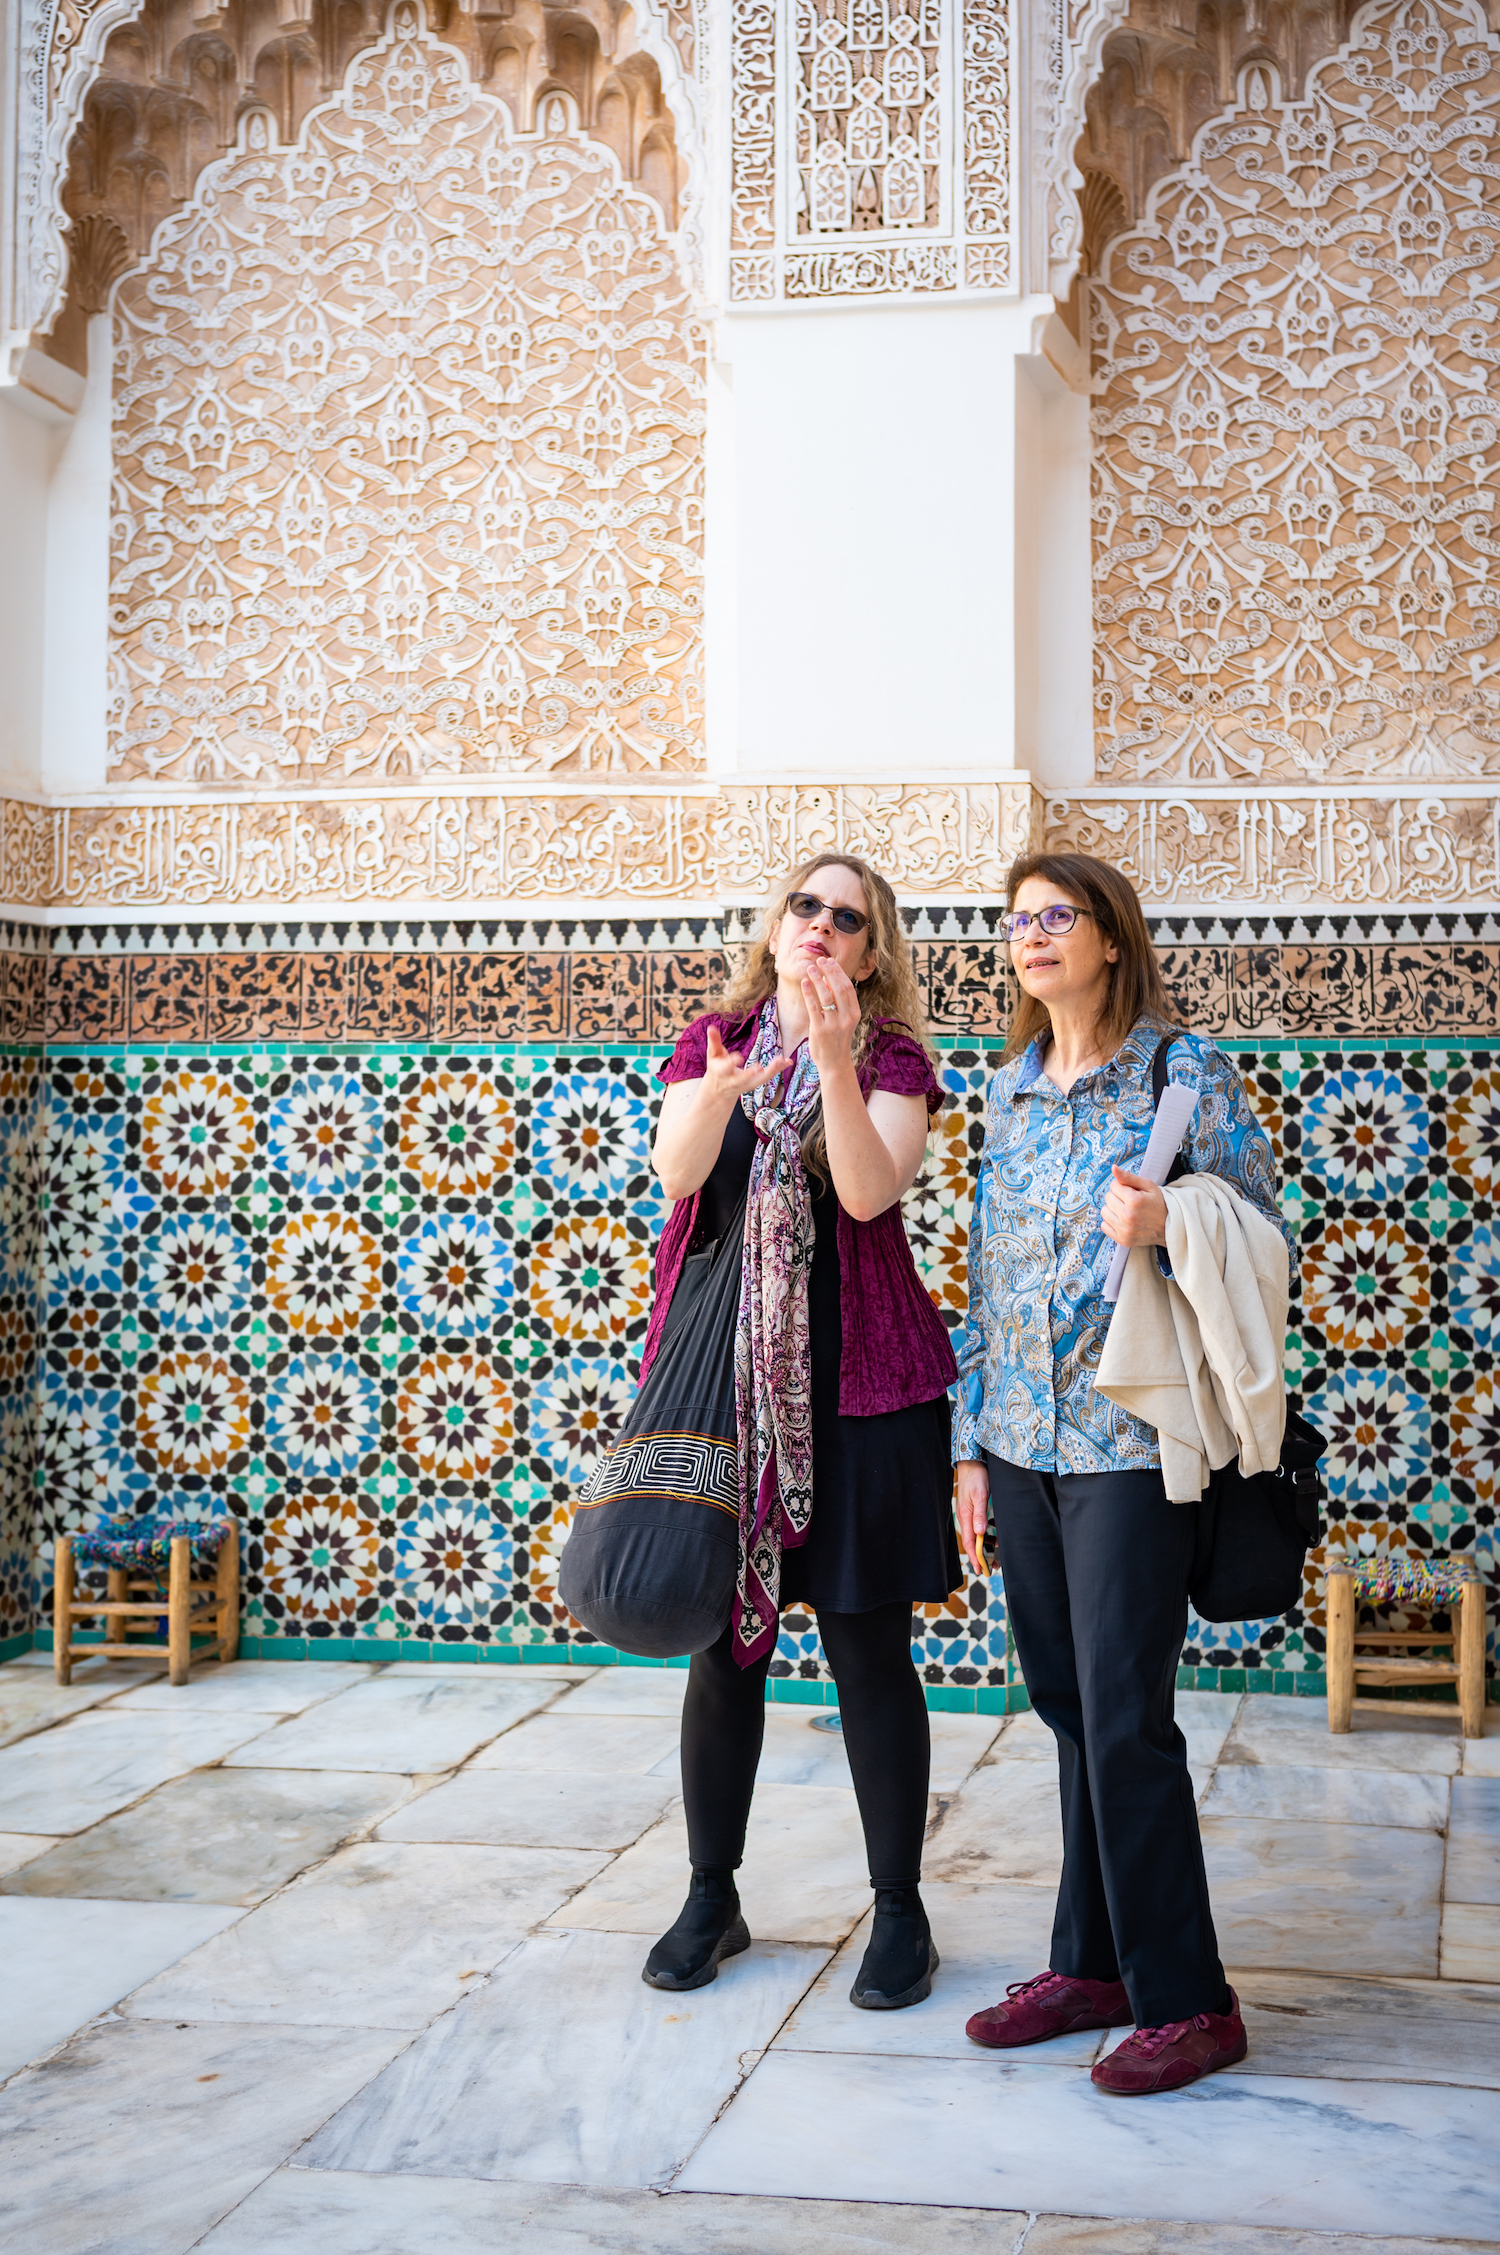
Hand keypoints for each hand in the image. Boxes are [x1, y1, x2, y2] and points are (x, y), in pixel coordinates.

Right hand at [703, 1025, 788, 1103]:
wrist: (720, 1090)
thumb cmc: (717, 1068)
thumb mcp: (713, 1055)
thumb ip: (714, 1041)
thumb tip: (711, 1026)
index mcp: (722, 1072)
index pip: (726, 1068)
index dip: (732, 1062)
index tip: (738, 1057)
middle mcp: (735, 1081)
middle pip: (744, 1079)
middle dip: (751, 1074)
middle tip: (760, 1068)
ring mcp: (747, 1084)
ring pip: (760, 1079)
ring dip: (771, 1071)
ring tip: (782, 1061)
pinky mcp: (756, 1083)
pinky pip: (768, 1077)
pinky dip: (778, 1069)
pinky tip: (788, 1062)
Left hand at [801, 954, 861, 1072]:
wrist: (834, 1062)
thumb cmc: (837, 1038)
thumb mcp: (842, 1019)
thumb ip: (837, 1000)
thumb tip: (826, 977)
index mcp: (855, 1013)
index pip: (848, 987)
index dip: (838, 972)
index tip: (829, 961)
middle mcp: (847, 1018)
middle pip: (839, 988)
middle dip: (829, 971)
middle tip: (820, 960)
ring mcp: (834, 1024)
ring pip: (826, 996)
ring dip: (817, 979)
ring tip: (810, 968)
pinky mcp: (820, 1030)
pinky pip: (814, 1007)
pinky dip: (809, 993)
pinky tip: (804, 983)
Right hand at [955, 1459, 990, 1578]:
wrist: (973, 1463)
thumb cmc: (976, 1478)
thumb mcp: (980, 1495)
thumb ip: (980, 1514)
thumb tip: (979, 1533)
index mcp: (965, 1516)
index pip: (969, 1542)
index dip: (975, 1557)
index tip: (981, 1570)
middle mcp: (966, 1518)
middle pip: (972, 1542)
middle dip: (981, 1556)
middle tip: (993, 1567)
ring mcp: (970, 1514)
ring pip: (977, 1536)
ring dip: (986, 1546)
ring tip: (997, 1554)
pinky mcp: (974, 1510)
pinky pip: (980, 1527)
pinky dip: (987, 1535)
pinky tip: (995, 1537)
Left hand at [1101, 1164, 1168, 1248]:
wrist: (1171, 1226)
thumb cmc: (1159, 1204)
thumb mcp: (1148, 1186)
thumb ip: (1129, 1177)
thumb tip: (1113, 1168)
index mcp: (1134, 1201)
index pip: (1114, 1185)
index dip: (1122, 1186)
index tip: (1132, 1191)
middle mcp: (1128, 1216)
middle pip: (1108, 1198)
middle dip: (1117, 1196)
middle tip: (1130, 1201)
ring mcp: (1125, 1230)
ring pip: (1104, 1211)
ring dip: (1113, 1209)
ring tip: (1126, 1210)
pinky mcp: (1123, 1240)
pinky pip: (1104, 1226)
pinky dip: (1111, 1222)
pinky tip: (1122, 1220)